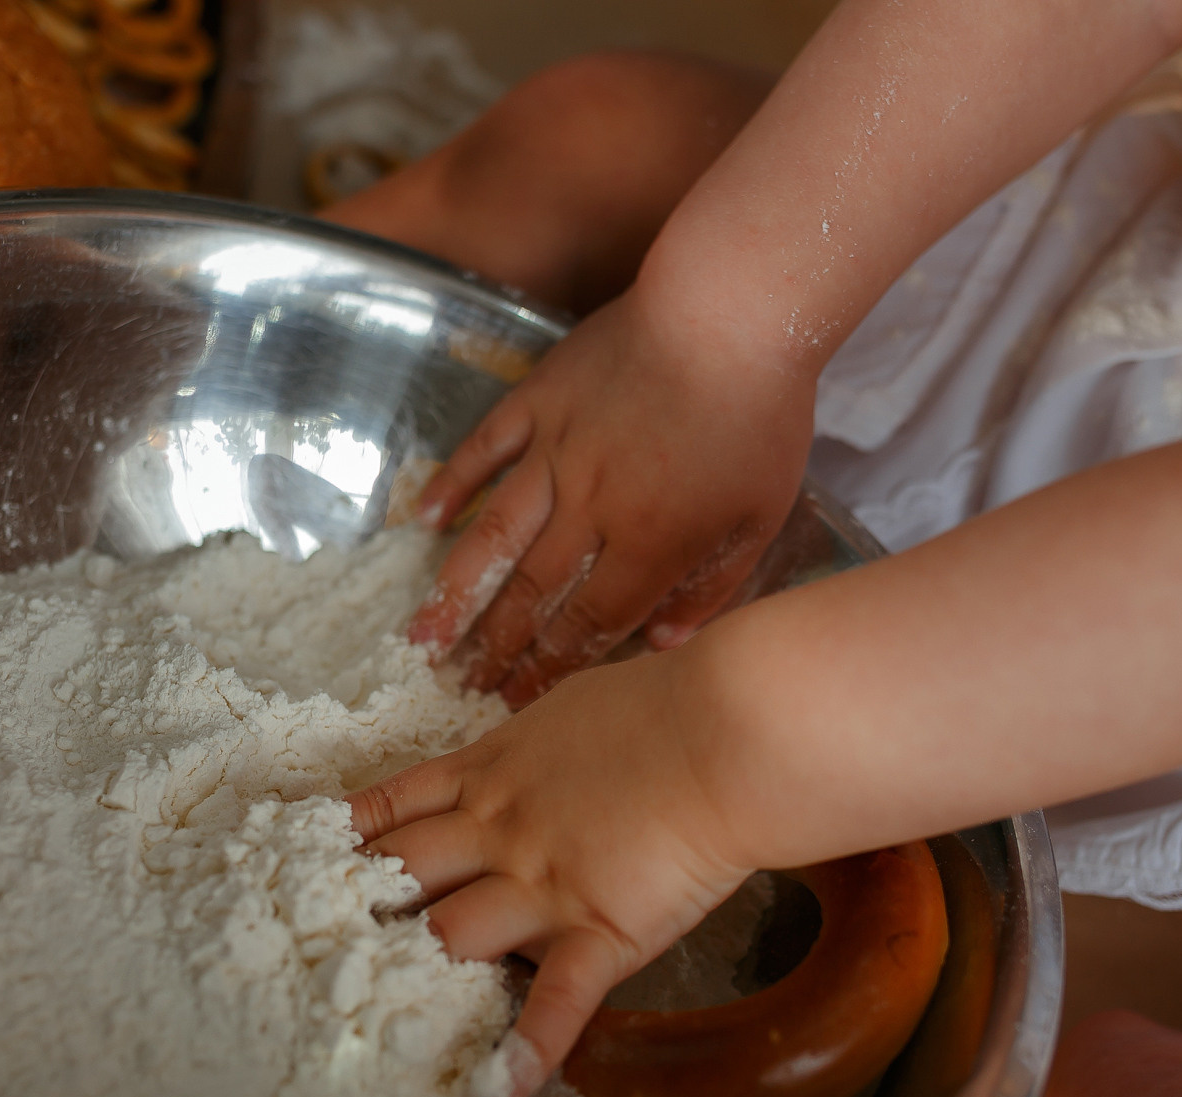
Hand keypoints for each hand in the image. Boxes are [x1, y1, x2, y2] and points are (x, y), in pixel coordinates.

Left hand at [349, 648, 754, 1096]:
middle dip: (354, 911)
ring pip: (448, 937)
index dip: (341, 840)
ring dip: (415, 977)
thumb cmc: (665, 705)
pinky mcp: (596, 929)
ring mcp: (541, 885)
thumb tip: (529, 750)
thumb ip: (533, 743)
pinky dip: (529, 1050)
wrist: (727, 732)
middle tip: (313, 948)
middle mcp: (496, 833)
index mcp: (487, 774)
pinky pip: (555, 1001)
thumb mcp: (570, 708)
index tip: (300, 863)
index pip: (390, 808)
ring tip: (376, 1020)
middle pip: (399, 876)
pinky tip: (500, 1094)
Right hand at [406, 286, 814, 706]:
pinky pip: (483, 449)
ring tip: (423, 636)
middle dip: (495, 648)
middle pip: (532, 593)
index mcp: (648, 542)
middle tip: (459, 686)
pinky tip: (421, 523)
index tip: (519, 700)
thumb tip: (660, 645)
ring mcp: (556, 450)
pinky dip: (451, 486)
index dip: (550, 669)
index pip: (588, 625)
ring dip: (456, 590)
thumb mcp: (758, 516)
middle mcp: (590, 506)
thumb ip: (710, 587)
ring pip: (494, 534)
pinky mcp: (539, 398)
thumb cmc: (760, 416)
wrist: (732, 310)